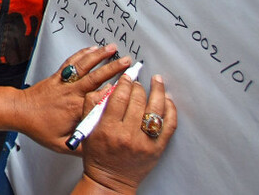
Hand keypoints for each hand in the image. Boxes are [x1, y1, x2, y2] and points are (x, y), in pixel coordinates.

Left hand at [14, 45, 131, 154]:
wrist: (20, 112)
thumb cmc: (39, 128)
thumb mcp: (60, 144)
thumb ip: (81, 147)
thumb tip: (99, 151)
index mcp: (75, 110)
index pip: (98, 99)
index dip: (114, 92)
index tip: (128, 86)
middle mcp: (71, 93)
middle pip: (95, 78)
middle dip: (113, 68)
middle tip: (128, 63)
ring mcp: (65, 82)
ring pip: (84, 66)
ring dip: (99, 56)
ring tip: (113, 48)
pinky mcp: (58, 75)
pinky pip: (72, 62)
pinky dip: (83, 54)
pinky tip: (93, 49)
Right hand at [78, 73, 176, 193]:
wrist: (111, 181)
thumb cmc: (98, 156)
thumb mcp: (87, 130)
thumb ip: (92, 105)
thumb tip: (108, 87)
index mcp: (108, 129)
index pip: (118, 98)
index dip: (124, 83)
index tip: (127, 77)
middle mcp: (127, 135)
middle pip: (137, 101)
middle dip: (138, 86)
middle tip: (138, 81)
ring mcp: (145, 142)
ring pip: (155, 109)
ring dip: (158, 91)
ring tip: (157, 81)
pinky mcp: (157, 148)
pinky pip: (169, 124)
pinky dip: (170, 109)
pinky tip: (167, 100)